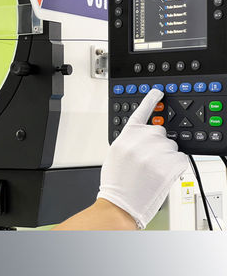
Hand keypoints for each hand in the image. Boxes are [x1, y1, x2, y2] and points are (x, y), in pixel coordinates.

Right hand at [97, 88, 188, 228]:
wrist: (120, 204)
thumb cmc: (117, 183)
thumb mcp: (116, 154)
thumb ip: (130, 140)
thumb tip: (145, 136)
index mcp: (126, 137)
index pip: (141, 112)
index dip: (150, 100)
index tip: (158, 91)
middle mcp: (140, 141)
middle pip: (160, 131)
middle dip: (158, 143)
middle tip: (149, 159)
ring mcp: (154, 152)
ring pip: (172, 146)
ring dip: (167, 156)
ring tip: (152, 170)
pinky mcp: (168, 165)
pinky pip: (180, 158)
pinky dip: (175, 167)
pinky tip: (162, 175)